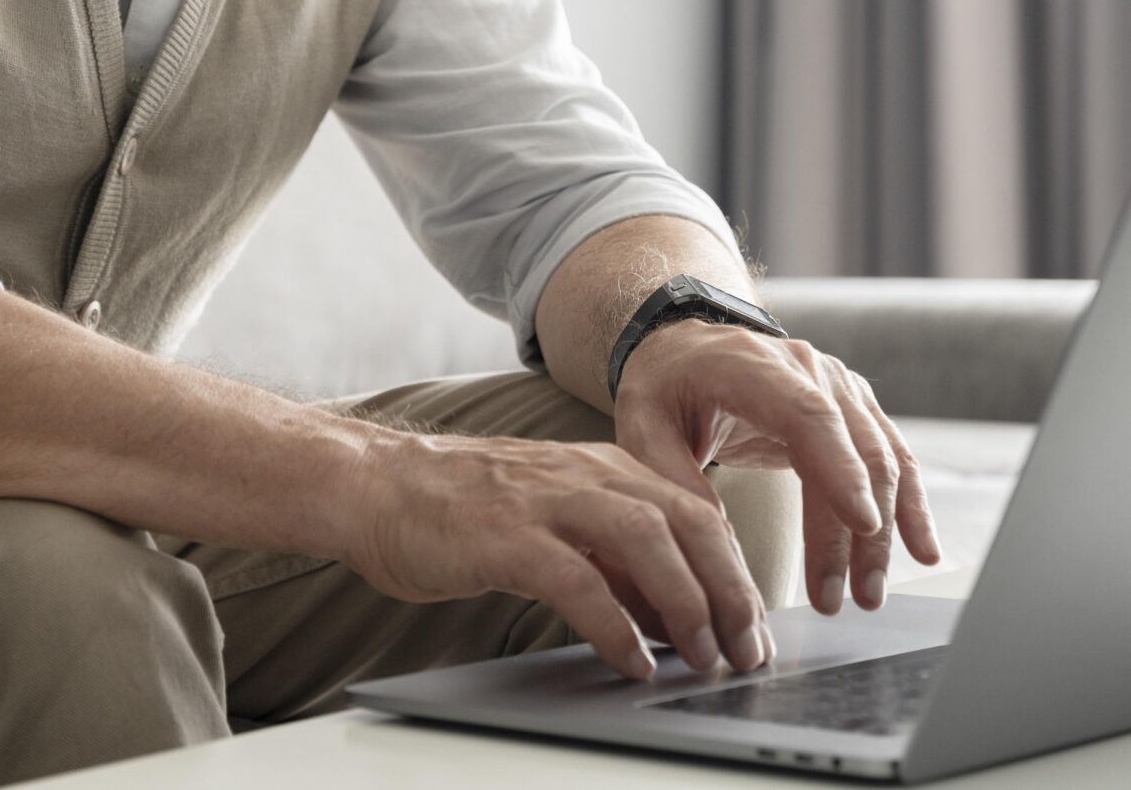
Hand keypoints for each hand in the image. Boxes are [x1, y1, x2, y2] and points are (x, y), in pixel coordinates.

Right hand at [345, 429, 773, 681]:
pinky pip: (578, 580)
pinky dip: (615, 625)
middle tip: (748, 649)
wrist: (376, 486)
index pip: (697, 513)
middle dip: (730, 590)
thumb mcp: (555, 522)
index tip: (755, 626)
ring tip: (704, 656)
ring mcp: (546, 500)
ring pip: (647, 540)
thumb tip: (670, 616)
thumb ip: (612, 559)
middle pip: (687, 522)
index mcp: (604, 468)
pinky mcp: (506, 535)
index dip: (735, 572)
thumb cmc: (461, 511)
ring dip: (687, 603)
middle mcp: (585, 474)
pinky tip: (632, 662)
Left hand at [611, 320, 943, 615]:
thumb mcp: (642, 429)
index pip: (808, 416)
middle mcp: (808, 368)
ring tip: (868, 594)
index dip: (840, 469)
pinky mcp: (853, 408)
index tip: (863, 523)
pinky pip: (893, 457)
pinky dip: (910, 505)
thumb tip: (717, 555)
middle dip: (859, 531)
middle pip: (854, 449)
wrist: (686, 348)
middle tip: (850, 598)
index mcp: (751, 366)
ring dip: (885, 532)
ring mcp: (838, 385)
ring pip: (882, 460)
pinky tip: (922, 551)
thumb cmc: (662, 389)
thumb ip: (677, 484)